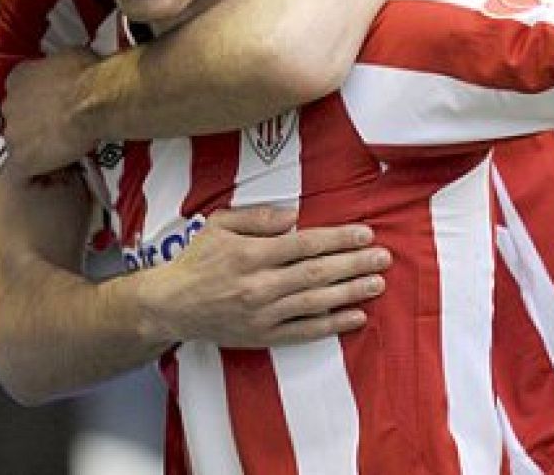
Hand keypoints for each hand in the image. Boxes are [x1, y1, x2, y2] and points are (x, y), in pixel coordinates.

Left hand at [1, 48, 98, 177]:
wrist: (93, 100)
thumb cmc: (87, 73)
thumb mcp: (72, 57)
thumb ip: (59, 68)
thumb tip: (67, 71)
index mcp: (18, 77)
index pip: (20, 89)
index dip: (37, 99)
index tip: (53, 105)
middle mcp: (8, 104)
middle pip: (16, 118)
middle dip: (33, 124)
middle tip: (58, 128)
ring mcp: (12, 134)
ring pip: (19, 145)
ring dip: (35, 148)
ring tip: (60, 153)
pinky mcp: (21, 159)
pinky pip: (25, 171)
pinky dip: (39, 172)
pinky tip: (56, 172)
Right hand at [139, 205, 391, 346]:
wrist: (171, 306)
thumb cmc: (197, 260)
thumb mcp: (219, 225)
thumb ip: (257, 218)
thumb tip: (293, 217)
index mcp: (250, 254)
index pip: (304, 245)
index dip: (338, 239)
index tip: (364, 234)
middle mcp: (259, 286)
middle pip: (316, 273)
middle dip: (353, 264)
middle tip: (383, 258)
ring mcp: (262, 314)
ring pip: (315, 303)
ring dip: (350, 293)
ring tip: (377, 283)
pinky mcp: (263, 336)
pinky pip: (304, 332)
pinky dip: (332, 325)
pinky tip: (356, 316)